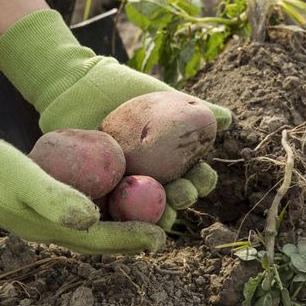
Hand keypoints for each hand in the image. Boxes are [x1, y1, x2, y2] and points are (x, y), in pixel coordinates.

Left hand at [0, 10, 231, 229]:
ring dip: (159, 216)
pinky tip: (127, 219)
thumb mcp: (161, 96)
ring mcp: (126, 186)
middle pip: (175, 197)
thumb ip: (196, 108)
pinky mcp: (98, 192)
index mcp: (172, 160)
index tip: (201, 176)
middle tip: (181, 194)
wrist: (78, 86)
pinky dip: (122, 216)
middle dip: (183, 199)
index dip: (202, 180)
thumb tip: (227, 120)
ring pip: (147, 210)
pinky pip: (112, 209)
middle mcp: (153, 177)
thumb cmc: (124, 89)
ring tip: (161, 216)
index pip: (196, 176)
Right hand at [0, 113, 164, 253]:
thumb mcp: (25, 179)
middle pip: (105, 238)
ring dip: (124, 224)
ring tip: (151, 215)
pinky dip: (107, 208)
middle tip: (166, 228)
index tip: (162, 236)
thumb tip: (92, 218)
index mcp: (56, 228)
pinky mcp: (50, 203)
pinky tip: (119, 193)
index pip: (104, 238)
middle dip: (135, 236)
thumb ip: (56, 199)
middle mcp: (58, 228)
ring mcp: (53, 217)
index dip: (134, 238)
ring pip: (98, 227)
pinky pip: (86, 210)